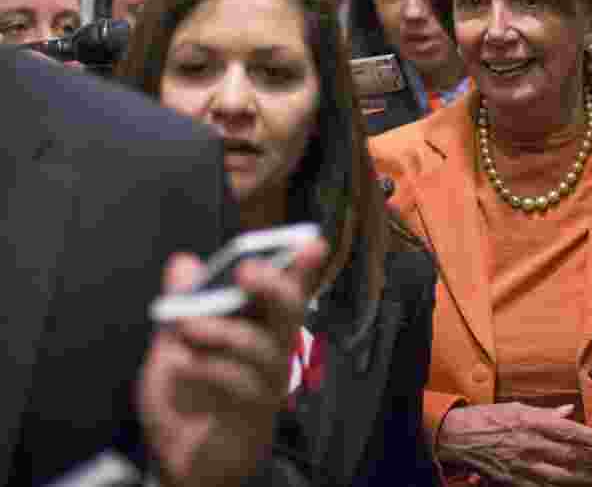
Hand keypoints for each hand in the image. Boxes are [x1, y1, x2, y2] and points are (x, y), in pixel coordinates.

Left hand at [137, 238, 326, 486]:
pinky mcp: (253, 412)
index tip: (311, 243)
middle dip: (273, 285)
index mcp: (256, 326)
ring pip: (264, 347)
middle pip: (290, 311)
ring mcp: (266, 382)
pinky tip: (184, 367)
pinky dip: (208, 369)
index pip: (286, 290)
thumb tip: (183, 263)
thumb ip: (180, 305)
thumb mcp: (171, 344)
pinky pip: (240, 384)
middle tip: (245, 272)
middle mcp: (271, 350)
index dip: (302, 266)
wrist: (177, 457)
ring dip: (223, 332)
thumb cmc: (186, 399)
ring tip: (188, 329)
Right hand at [437, 402, 591, 485]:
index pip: (570, 431)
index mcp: (532, 422)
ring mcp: (523, 464)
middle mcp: (530, 443)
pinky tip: (569, 486)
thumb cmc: (487, 419)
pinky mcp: (515, 480)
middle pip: (570, 455)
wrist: (459, 437)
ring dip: (581, 476)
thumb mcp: (517, 407)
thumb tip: (568, 411)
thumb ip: (546, 413)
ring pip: (561, 475)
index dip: (591, 438)